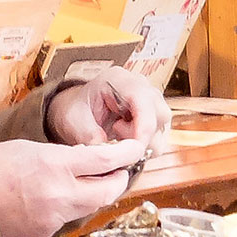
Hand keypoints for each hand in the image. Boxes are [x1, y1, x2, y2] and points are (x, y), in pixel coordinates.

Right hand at [0, 138, 146, 236]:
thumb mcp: (29, 148)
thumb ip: (62, 155)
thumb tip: (87, 161)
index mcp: (55, 166)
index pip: (106, 162)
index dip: (127, 154)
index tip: (137, 150)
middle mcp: (60, 194)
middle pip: (109, 191)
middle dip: (119, 179)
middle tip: (120, 169)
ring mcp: (54, 217)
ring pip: (91, 205)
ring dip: (97, 192)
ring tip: (91, 179)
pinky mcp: (45, 232)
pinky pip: (70, 217)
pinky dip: (73, 205)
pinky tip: (61, 195)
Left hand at [47, 67, 171, 148]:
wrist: (79, 108)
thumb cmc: (77, 109)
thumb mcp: (75, 121)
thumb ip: (90, 136)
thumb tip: (110, 156)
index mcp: (120, 79)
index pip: (144, 100)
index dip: (143, 128)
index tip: (132, 150)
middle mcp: (142, 87)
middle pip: (159, 115)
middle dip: (141, 136)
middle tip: (116, 138)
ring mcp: (151, 101)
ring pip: (162, 129)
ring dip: (143, 143)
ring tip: (118, 137)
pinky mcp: (155, 117)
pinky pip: (159, 137)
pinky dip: (144, 145)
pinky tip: (125, 140)